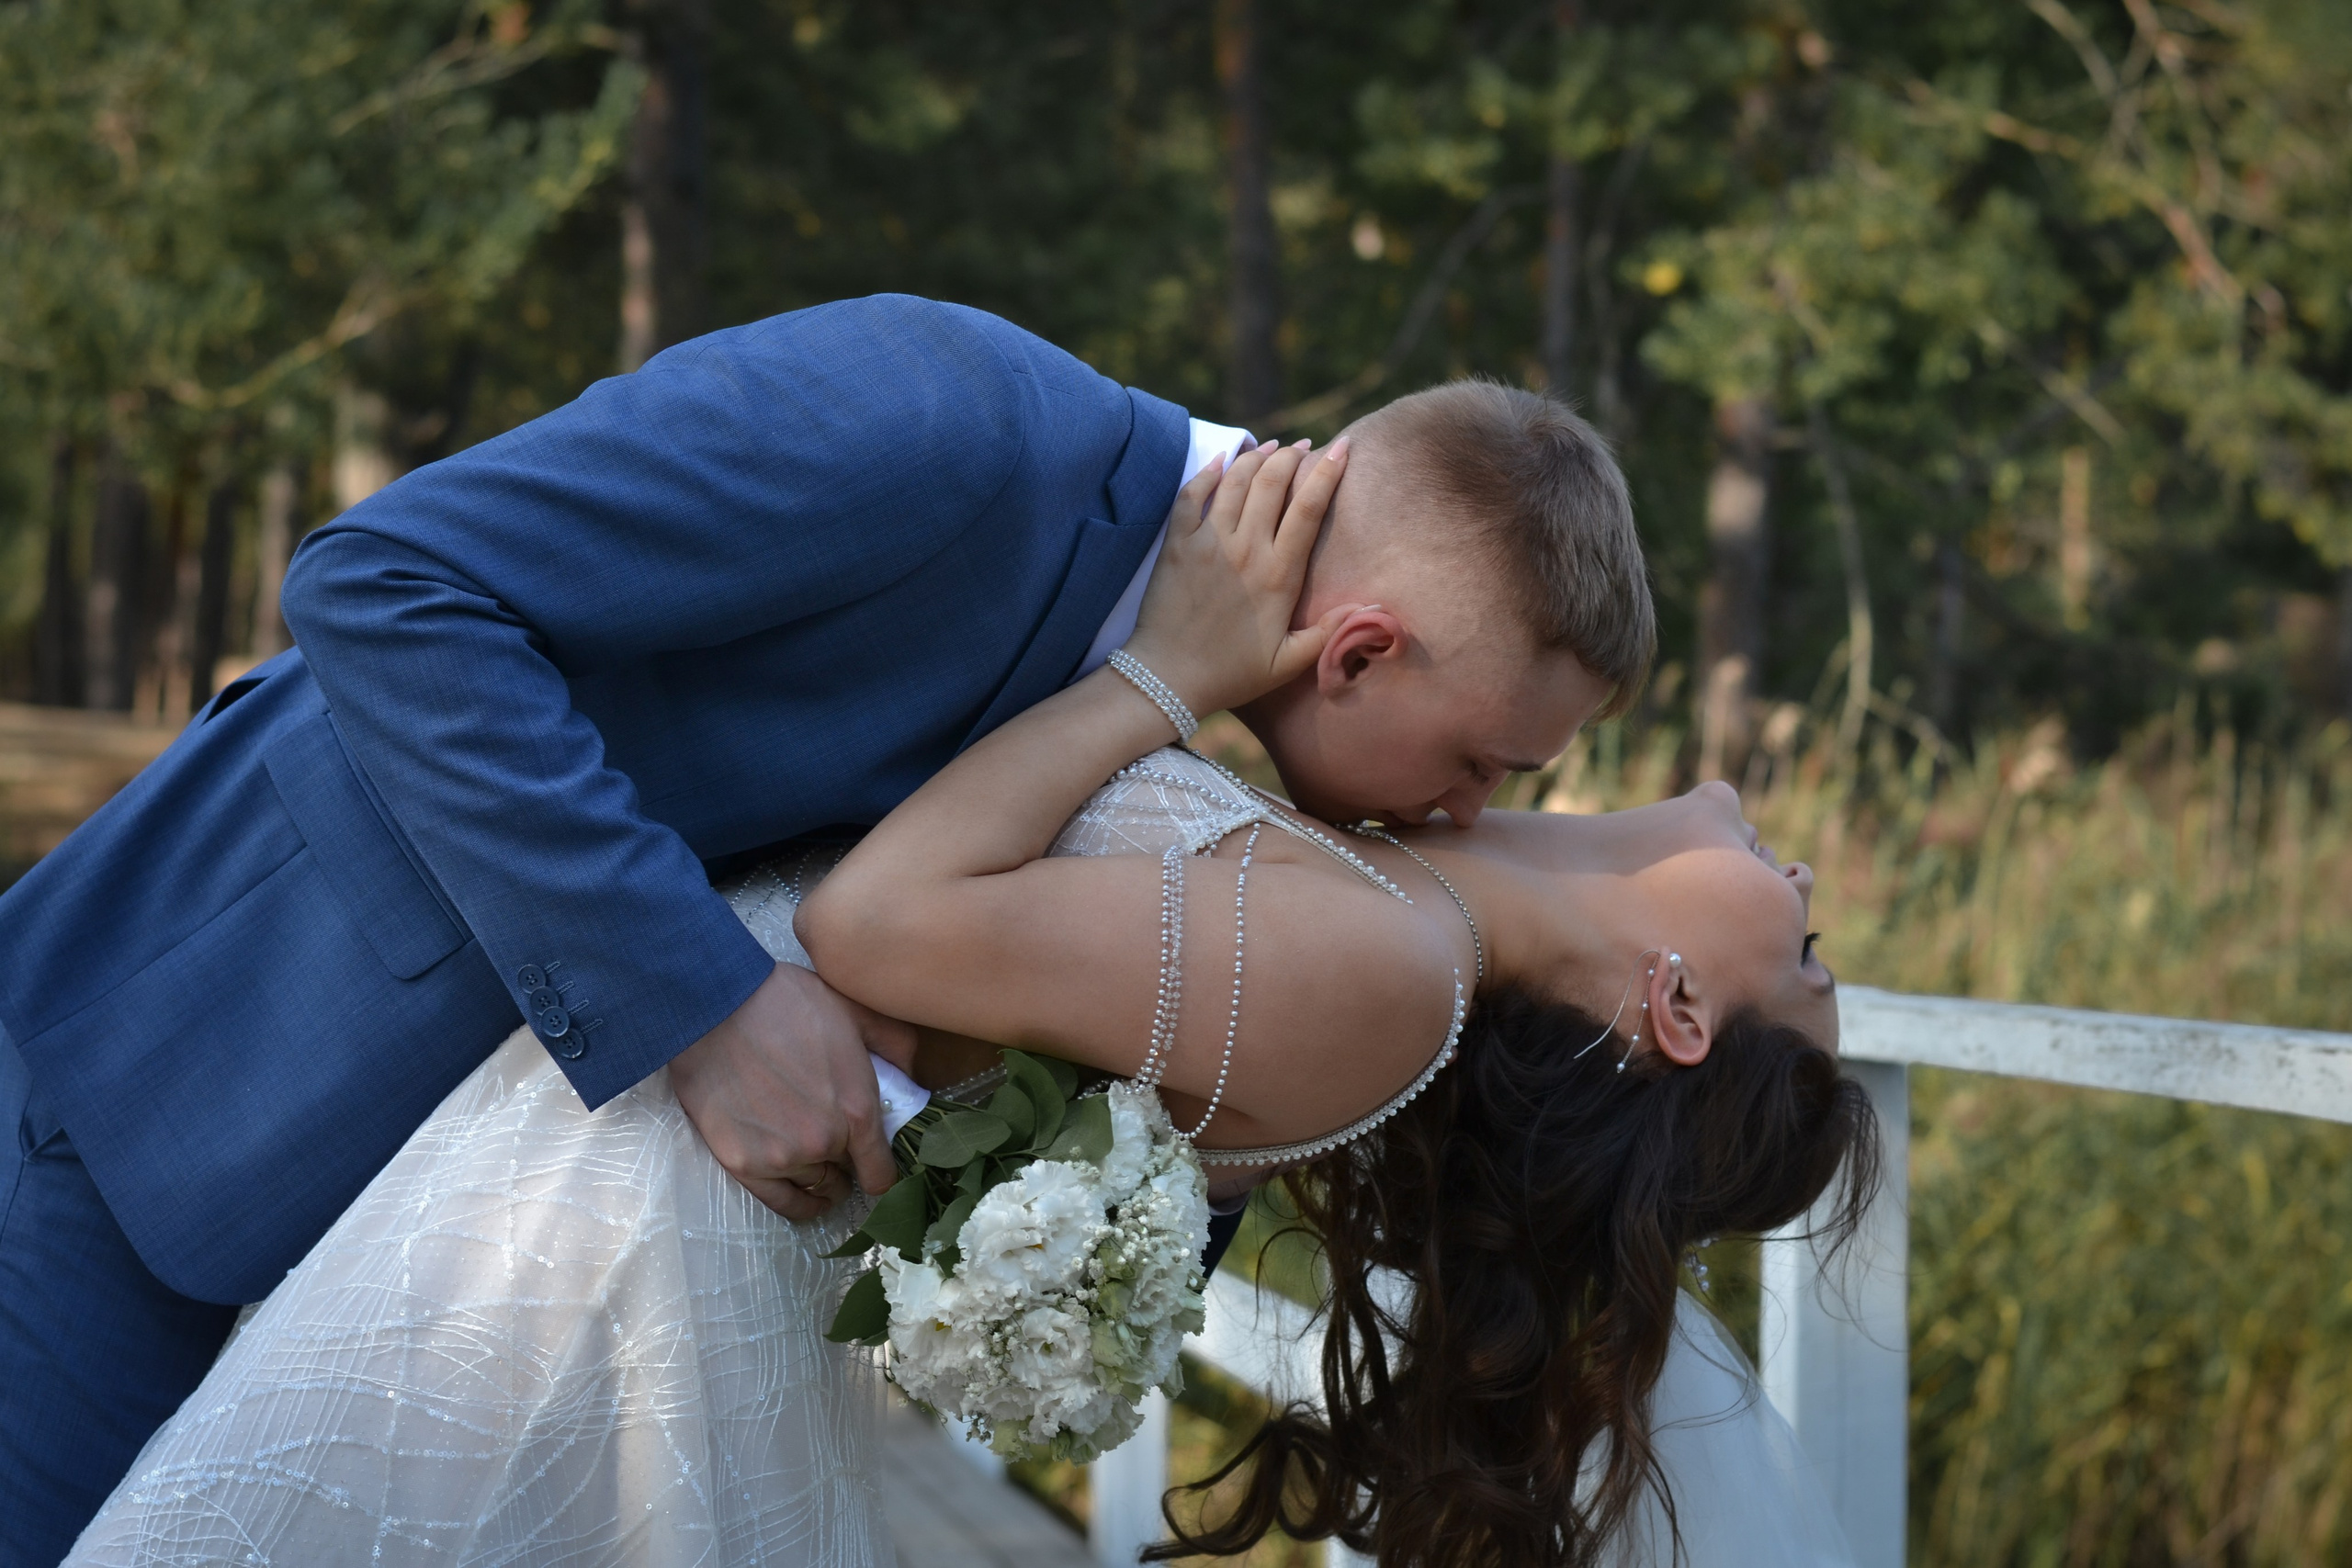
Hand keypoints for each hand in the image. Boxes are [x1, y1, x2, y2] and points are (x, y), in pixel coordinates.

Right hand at [669, 962, 917, 1220]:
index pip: (882, 1172)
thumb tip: (912, 1074)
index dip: (882, 1169)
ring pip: (816, 1186)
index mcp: (857, 1110)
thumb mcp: (855, 1010)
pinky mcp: (743, 1164)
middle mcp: (824, 1142)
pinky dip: (800, 1203)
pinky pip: (783, 1204)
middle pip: (848, 1175)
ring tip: (815, 1155)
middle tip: (837, 1137)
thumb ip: (895, 1043)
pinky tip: (808, 1195)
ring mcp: (782, 1158)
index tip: (876, 1161)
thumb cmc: (785, 1003)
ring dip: (821, 1175)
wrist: (715, 1009)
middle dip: (848, 1159)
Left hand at [1123, 436, 1358, 719]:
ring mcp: (1208, 543)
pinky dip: (1207, 472)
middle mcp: (1246, 550)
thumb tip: (1369, 610)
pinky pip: (1191, 495)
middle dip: (1291, 456)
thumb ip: (1327, 633)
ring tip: (1270, 447)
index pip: (1308, 508)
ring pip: (1235, 481)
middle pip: (1272, 482)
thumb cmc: (1231, 674)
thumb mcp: (1287, 662)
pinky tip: (1220, 460)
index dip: (1327, 472)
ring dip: (1255, 457)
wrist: (1168, 678)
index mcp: (1279, 575)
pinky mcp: (1177, 545)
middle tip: (1302, 447)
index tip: (1342, 448)